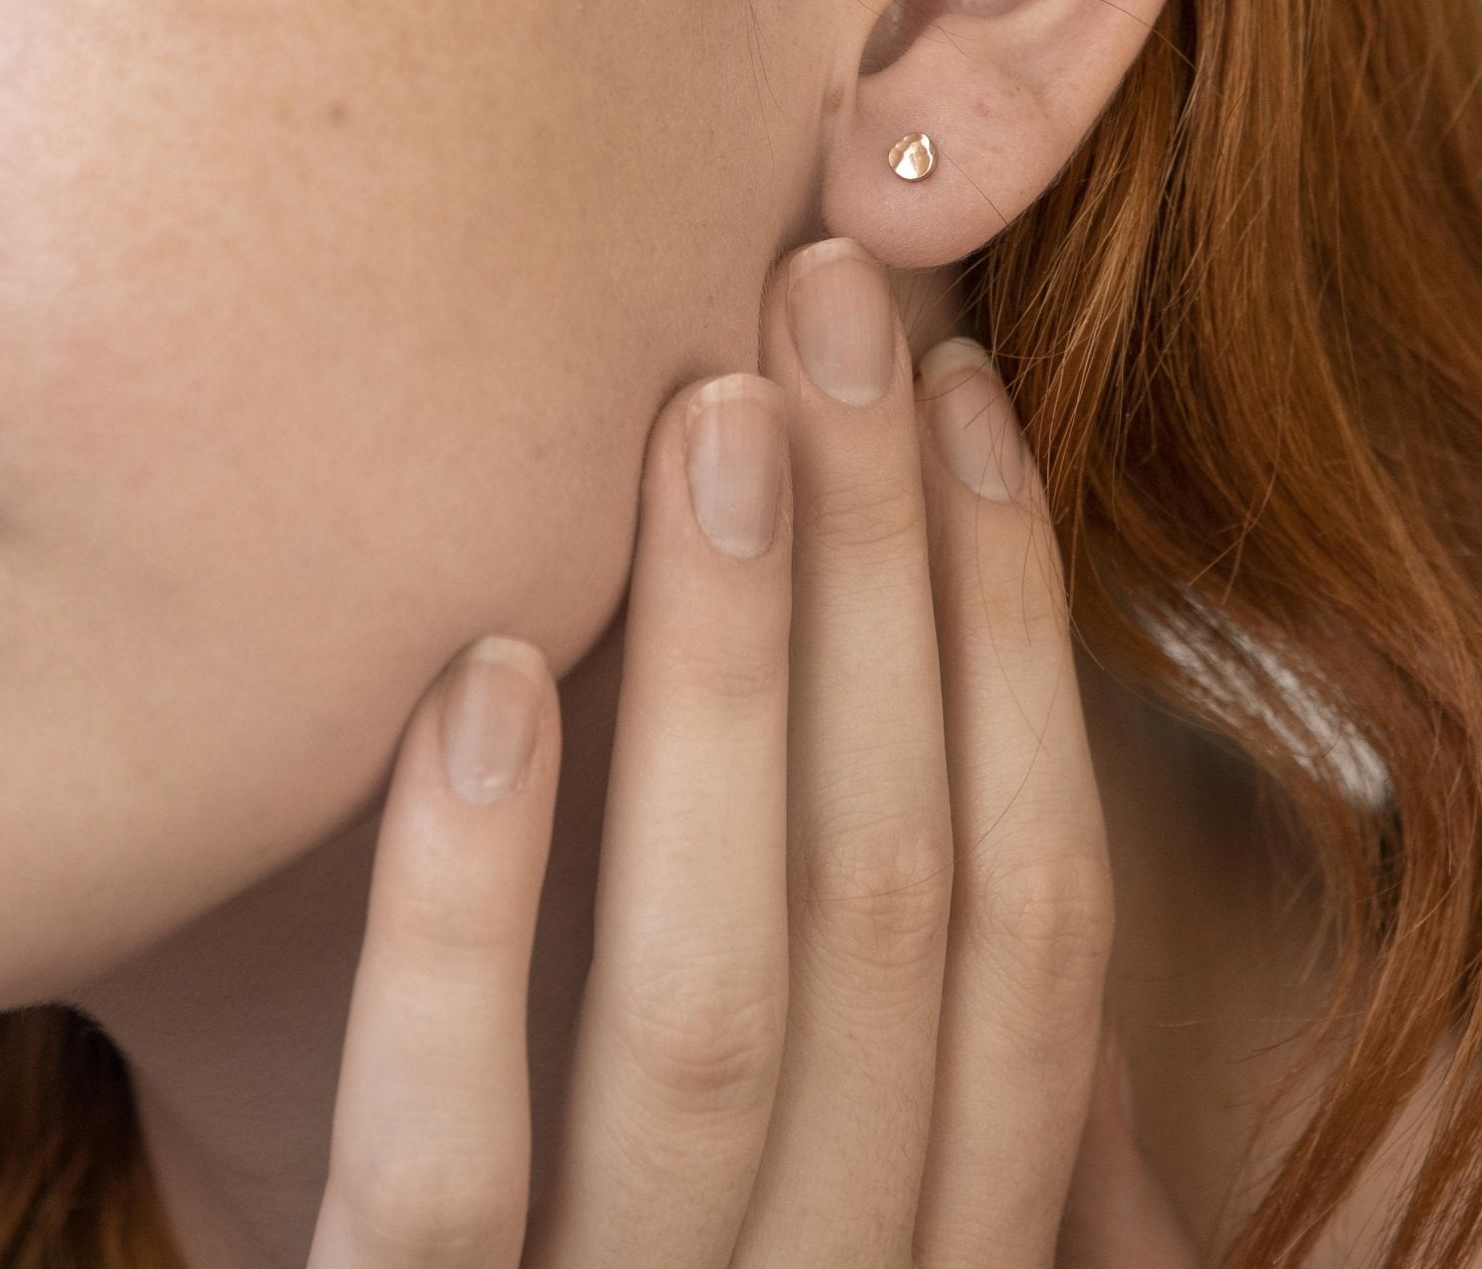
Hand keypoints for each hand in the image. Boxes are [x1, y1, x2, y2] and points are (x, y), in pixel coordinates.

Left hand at [304, 236, 1195, 1265]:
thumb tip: (961, 728)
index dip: (1020, 636)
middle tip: (832, 307)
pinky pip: (448, 1177)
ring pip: (724, 1010)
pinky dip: (469, 926)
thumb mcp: (823, 1203)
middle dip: (885, 577)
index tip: (970, 400)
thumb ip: (898, 1054)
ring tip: (705, 420)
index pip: (1033, 904)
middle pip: (905, 904)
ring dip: (725, 684)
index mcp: (958, 1242)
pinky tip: (479, 682)